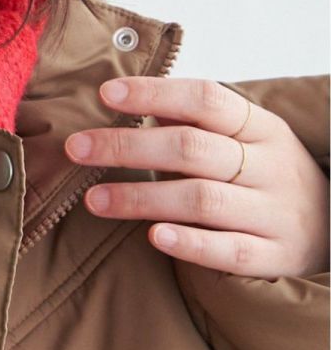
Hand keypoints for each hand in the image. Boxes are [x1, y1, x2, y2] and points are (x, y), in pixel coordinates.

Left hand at [63, 76, 330, 279]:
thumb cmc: (271, 180)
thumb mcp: (248, 143)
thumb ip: (199, 125)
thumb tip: (146, 103)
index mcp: (261, 128)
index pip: (206, 99)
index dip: (155, 93)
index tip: (106, 94)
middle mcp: (269, 166)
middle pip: (192, 149)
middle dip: (128, 146)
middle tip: (78, 148)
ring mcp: (272, 212)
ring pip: (201, 200)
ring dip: (142, 197)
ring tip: (94, 199)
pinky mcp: (270, 256)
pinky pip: (227, 250)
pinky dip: (189, 244)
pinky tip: (153, 236)